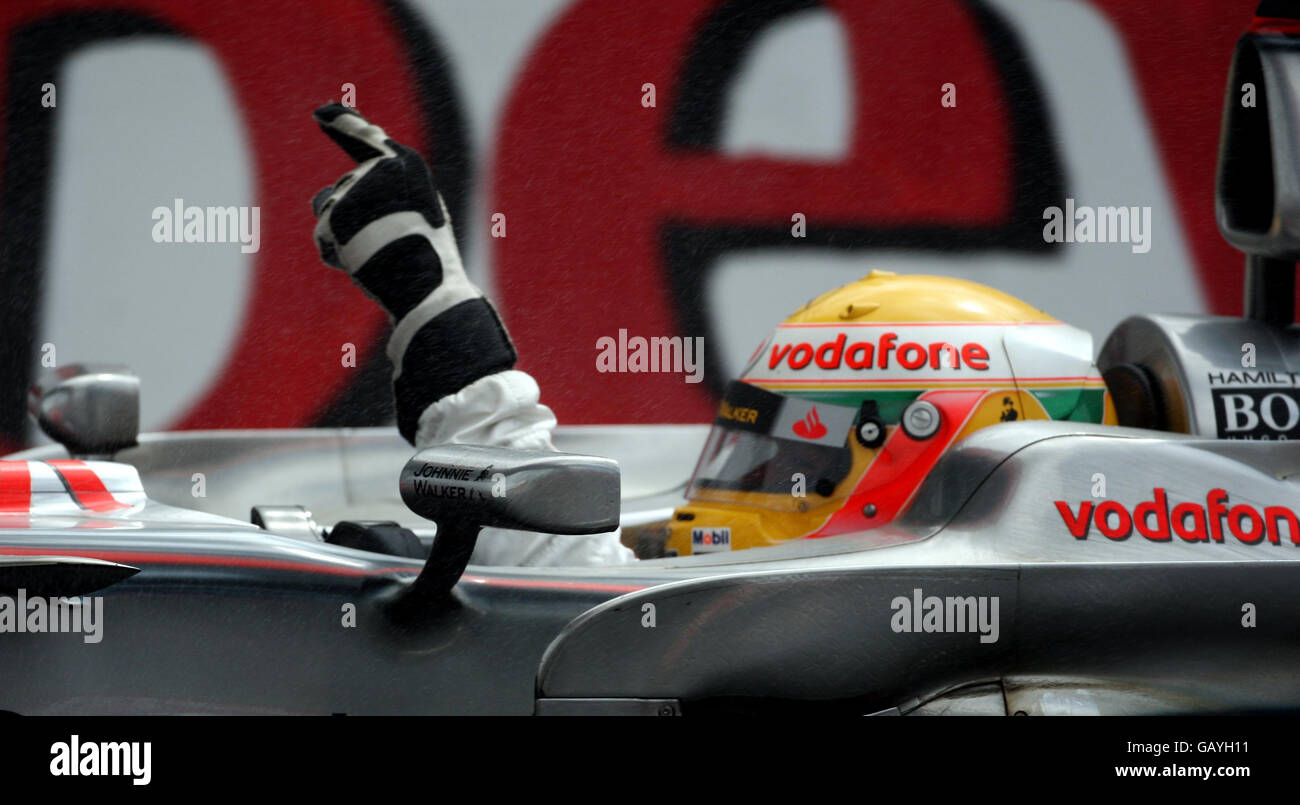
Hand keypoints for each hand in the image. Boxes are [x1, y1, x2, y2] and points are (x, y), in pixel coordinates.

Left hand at [310, 103, 515, 443]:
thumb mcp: (411, 222)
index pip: (366, 137)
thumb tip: (331, 202)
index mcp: (408, 165)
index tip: (320, 114)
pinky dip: (336, 257)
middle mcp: (382, 168)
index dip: (343, 123)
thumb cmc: (428, 267)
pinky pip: (322, 237)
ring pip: (325, 212)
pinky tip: (363, 265)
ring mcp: (359, 190)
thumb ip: (381, 200)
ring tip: (376, 258)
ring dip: (340, 239)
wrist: (432, 293)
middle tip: (382, 252)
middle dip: (347, 223)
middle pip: (340, 192)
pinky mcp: (338, 215)